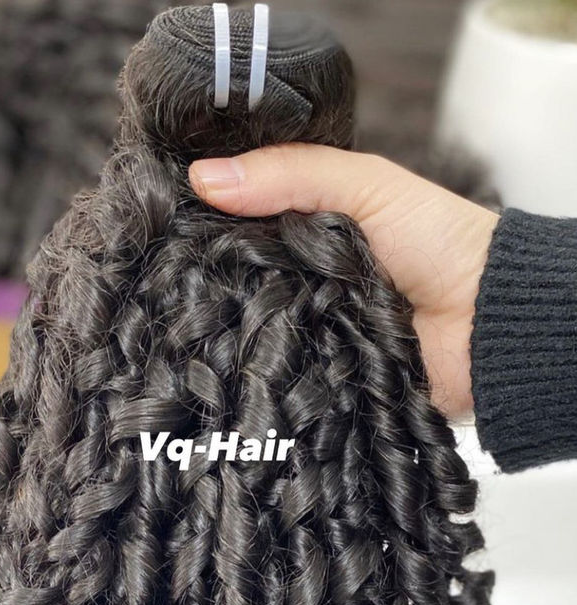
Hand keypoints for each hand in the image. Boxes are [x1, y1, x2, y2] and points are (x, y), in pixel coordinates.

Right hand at [189, 144, 498, 417]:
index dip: (206, 228)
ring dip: (238, 329)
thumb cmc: (439, 241)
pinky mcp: (320, 382)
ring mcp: (308, 337)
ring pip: (253, 335)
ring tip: (196, 324)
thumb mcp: (364, 184)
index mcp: (307, 239)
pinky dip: (268, 369)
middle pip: (240, 288)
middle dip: (214, 285)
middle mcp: (301, 288)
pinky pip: (281, 376)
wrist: (488, 318)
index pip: (240, 234)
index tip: (165, 225)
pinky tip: (239, 361)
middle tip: (173, 281)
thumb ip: (289, 174)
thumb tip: (202, 178)